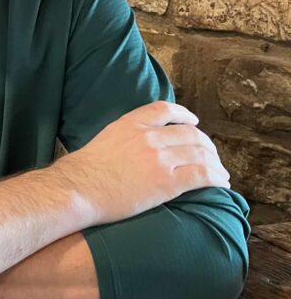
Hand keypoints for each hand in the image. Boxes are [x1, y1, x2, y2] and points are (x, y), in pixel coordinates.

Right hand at [53, 100, 230, 227]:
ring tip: (220, 173)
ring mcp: (159, 158)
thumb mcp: (103, 139)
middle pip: (190, 133)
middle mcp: (148, 137)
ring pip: (200, 154)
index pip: (165, 110)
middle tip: (211, 156)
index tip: (194, 122)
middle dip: (206, 145)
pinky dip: (216, 178)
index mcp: (130, 123)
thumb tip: (133, 146)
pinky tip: (221, 183)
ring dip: (215, 163)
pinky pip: (201, 175)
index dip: (184, 115)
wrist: (78, 189)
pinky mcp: (167, 182)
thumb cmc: (83, 171)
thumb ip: (124, 136)